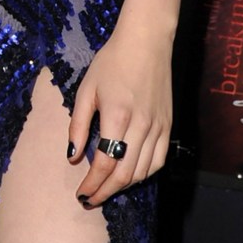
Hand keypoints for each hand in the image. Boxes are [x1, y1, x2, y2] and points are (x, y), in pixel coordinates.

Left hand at [67, 25, 172, 206]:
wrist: (146, 42)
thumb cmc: (112, 62)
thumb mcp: (87, 89)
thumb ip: (79, 125)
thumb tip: (72, 156)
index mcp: (117, 116)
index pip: (104, 163)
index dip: (92, 184)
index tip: (81, 195)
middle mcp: (141, 125)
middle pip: (125, 173)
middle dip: (105, 192)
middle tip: (90, 200)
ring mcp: (158, 127)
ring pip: (143, 171)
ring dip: (123, 186)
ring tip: (106, 188)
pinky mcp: (169, 126)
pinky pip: (159, 160)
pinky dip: (144, 174)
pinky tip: (130, 175)